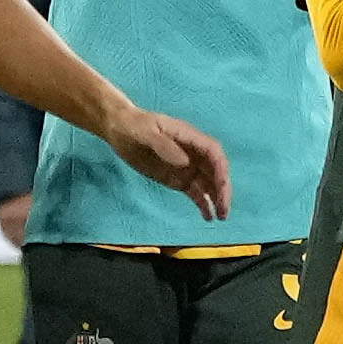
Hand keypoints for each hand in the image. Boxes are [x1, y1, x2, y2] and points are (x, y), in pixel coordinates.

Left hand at [106, 105, 235, 220]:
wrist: (119, 129)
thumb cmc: (133, 126)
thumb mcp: (145, 132)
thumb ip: (164, 145)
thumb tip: (185, 162)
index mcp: (189, 137)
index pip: (213, 152)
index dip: (220, 169)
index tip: (221, 187)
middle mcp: (193, 153)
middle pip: (215, 171)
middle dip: (222, 190)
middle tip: (223, 210)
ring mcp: (187, 167)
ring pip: (209, 183)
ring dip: (217, 199)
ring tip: (220, 217)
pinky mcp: (178, 179)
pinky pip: (195, 192)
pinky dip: (203, 204)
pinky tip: (208, 217)